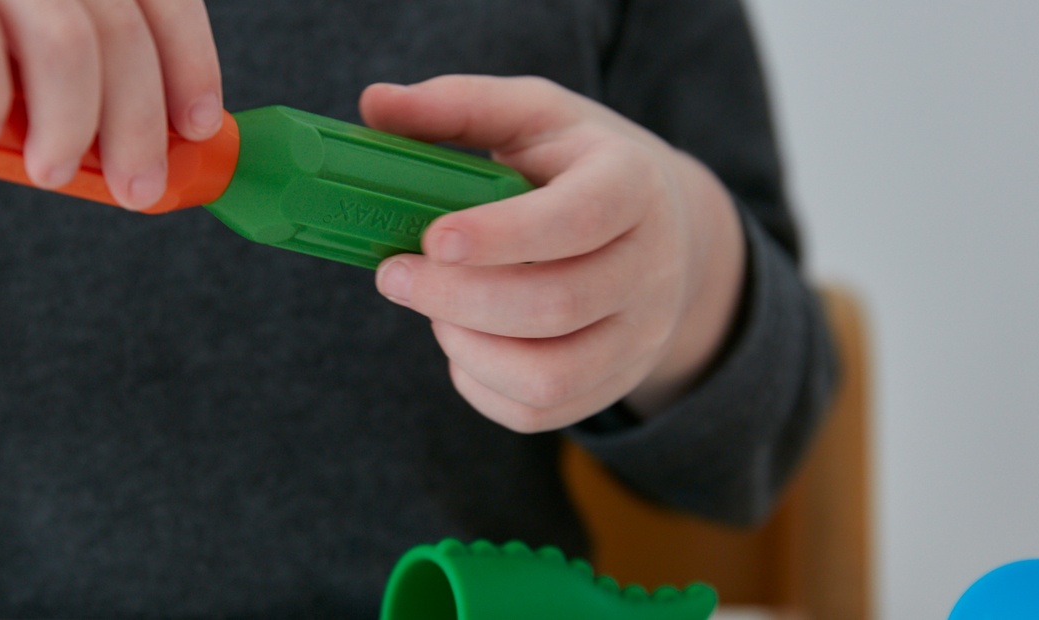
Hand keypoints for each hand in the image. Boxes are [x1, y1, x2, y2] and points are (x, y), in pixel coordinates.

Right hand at [0, 0, 222, 210]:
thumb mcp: (0, 13)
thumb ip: (58, 45)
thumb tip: (134, 139)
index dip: (191, 59)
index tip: (197, 125)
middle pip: (121, 28)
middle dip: (138, 121)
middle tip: (138, 186)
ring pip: (66, 40)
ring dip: (74, 124)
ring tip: (49, 173)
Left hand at [362, 75, 746, 432]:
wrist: (663, 227)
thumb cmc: (576, 164)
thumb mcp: (532, 115)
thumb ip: (457, 106)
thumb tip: (375, 104)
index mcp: (632, 184)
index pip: (579, 219)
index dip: (504, 235)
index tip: (432, 238)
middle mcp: (651, 267)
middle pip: (556, 305)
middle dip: (457, 298)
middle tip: (394, 276)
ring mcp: (639, 335)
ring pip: (550, 376)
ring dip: (468, 349)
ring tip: (434, 311)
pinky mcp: (615, 382)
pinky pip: (541, 411)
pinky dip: (481, 386)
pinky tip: (461, 343)